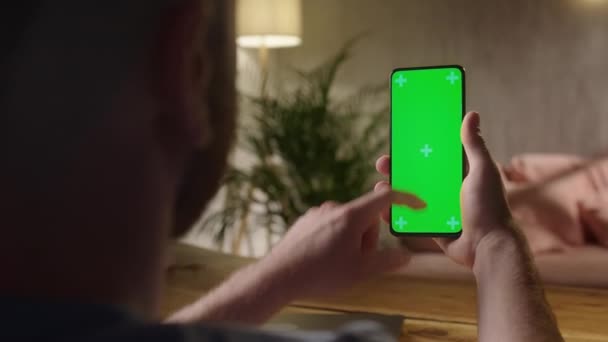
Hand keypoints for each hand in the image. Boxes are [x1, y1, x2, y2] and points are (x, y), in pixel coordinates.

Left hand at [261, 189, 424, 297]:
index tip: (418, 206)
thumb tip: (405, 256)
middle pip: (365, 217)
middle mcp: (334, 208)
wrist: (279, 276)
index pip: (385, 198)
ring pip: (347, 223)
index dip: (406, 200)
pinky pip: (329, 225)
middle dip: (368, 237)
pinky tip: (322, 258)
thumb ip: (387, 261)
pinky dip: (333, 239)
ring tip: (335, 263)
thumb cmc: (320, 273)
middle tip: (356, 261)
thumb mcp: (361, 271)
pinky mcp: (305, 221)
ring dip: (350, 240)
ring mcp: (318, 213)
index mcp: (351, 216)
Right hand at [375, 112, 516, 267]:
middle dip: (398, 167)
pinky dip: (395, 211)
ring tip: (380, 186)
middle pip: (417, 173)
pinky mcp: (430, 225)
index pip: (435, 154)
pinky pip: (409, 216)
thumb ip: (474, 145)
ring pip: (409, 194)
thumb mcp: (482, 170)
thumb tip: (471, 114)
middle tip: (383, 163)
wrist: (487, 247)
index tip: (400, 138)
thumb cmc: (489, 207)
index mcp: (459, 172)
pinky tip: (383, 208)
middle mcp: (447, 188)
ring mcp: (437, 207)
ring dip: (393, 189)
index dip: (417, 146)